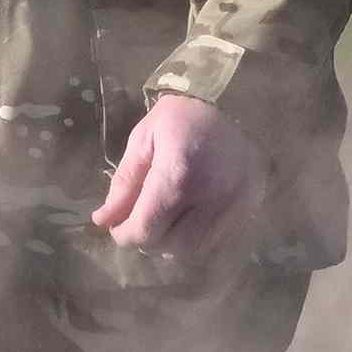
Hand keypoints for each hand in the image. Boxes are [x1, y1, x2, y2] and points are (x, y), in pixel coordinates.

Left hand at [91, 92, 264, 258]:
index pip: (146, 227)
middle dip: (147, 239)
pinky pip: (215, 242)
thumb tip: (104, 219)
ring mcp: (233, 204)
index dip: (124, 234)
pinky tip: (187, 220)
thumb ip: (125, 182)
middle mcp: (209, 195)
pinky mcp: (247, 208)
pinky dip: (195, 239)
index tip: (116, 227)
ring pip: (193, 250)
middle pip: (169, 244)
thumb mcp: (144, 139)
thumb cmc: (182, 117)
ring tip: (163, 223)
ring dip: (171, 244)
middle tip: (138, 222)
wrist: (236, 101)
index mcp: (177, 172)